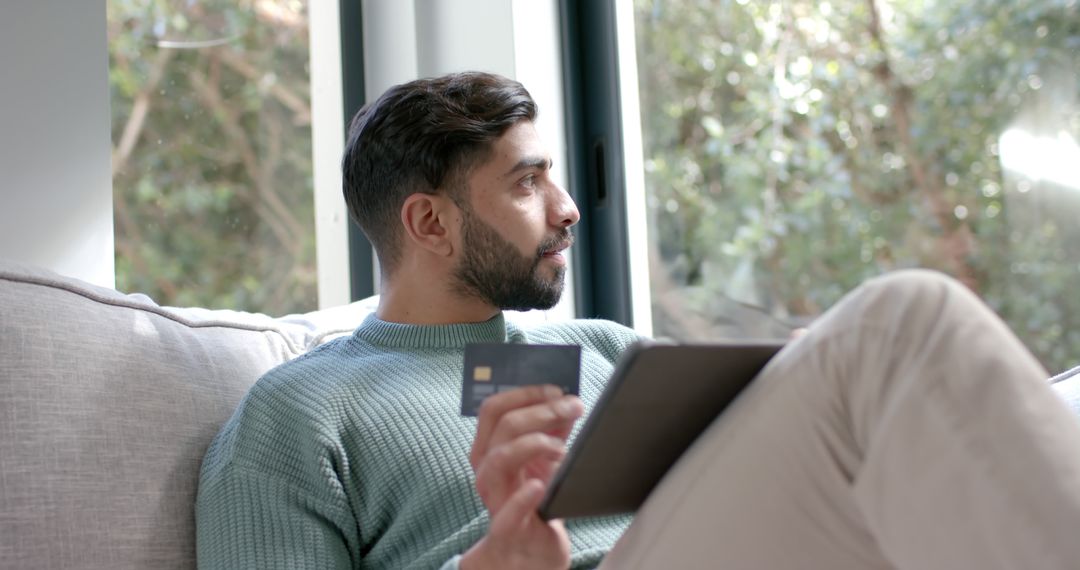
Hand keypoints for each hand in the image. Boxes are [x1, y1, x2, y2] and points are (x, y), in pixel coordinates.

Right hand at [462, 384, 583, 569]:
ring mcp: (493, 497)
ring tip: (561, 449)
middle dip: (542, 411)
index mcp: (489, 447)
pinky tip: (541, 485)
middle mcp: (485, 468)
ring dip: (536, 443)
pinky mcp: (507, 527)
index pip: (494, 408)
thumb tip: (568, 400)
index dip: (526, 393)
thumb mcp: (543, 458)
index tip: (557, 390)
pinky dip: (524, 496)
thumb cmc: (535, 498)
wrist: (530, 548)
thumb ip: (552, 430)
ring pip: (500, 458)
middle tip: (572, 408)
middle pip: (503, 426)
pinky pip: (507, 511)